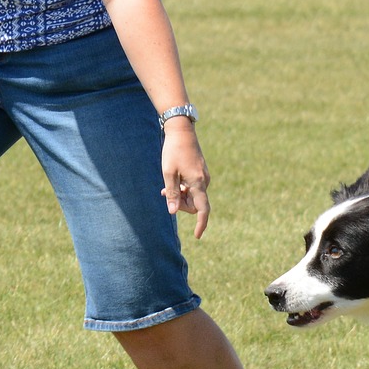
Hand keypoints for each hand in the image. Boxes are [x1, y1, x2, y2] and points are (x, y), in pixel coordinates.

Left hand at [159, 121, 210, 238]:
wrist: (182, 131)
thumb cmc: (173, 151)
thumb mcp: (168, 173)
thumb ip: (171, 193)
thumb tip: (172, 212)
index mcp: (198, 183)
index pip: (203, 209)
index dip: (201, 224)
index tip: (197, 236)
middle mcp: (204, 181)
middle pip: (195, 204)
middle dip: (181, 204)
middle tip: (164, 195)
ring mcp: (204, 177)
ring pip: (193, 196)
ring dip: (180, 196)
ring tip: (164, 188)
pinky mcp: (200, 173)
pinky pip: (193, 187)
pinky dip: (183, 189)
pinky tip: (172, 182)